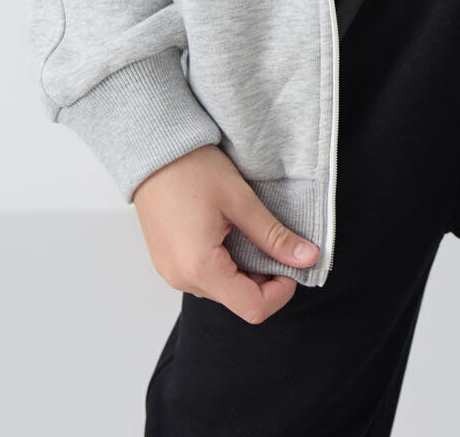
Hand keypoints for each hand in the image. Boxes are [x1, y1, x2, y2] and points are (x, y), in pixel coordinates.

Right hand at [132, 143, 319, 323]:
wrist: (153, 151)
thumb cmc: (192, 169)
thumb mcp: (241, 200)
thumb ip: (274, 236)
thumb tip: (307, 258)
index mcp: (200, 268)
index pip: (253, 308)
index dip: (281, 292)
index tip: (293, 264)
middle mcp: (182, 279)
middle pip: (237, 300)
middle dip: (264, 278)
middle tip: (274, 241)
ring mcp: (172, 273)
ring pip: (222, 289)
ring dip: (243, 270)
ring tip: (249, 232)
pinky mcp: (168, 262)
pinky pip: (203, 276)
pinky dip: (224, 263)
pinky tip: (229, 233)